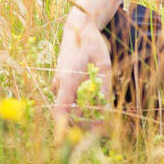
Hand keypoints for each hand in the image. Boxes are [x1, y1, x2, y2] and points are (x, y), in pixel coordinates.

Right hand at [52, 8, 112, 127]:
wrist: (78, 28)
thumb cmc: (93, 45)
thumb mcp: (104, 65)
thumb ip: (104, 88)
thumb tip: (105, 111)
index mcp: (68, 79)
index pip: (61, 111)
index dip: (68, 128)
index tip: (84, 135)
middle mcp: (59, 84)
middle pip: (66, 115)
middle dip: (83, 124)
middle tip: (103, 128)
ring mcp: (58, 83)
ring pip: (67, 108)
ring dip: (83, 114)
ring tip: (102, 118)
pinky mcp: (60, 83)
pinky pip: (67, 100)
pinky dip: (79, 105)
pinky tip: (95, 103)